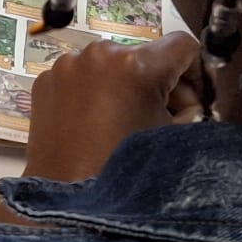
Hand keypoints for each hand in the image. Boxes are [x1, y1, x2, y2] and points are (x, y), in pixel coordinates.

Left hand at [18, 33, 201, 183]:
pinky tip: (92, 124)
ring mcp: (67, 65)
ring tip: (120, 123)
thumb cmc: (124, 170)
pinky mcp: (46, 79)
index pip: (182, 44)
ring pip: (111, 65)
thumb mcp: (173, 137)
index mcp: (136, 65)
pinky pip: (81, 75)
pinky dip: (92, 92)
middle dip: (157, 82)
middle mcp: (99, 54)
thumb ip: (190, 108)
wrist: (65, 197)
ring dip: (123, 86)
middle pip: (145, 55)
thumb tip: (187, 98)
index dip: (195, 71)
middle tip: (157, 118)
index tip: (191, 97)